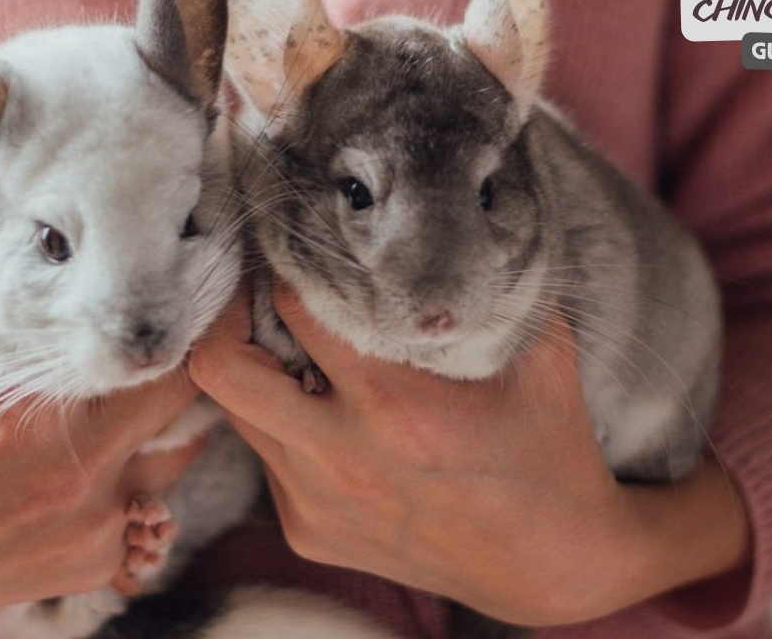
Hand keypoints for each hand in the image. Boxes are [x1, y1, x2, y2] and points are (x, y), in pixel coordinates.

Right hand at [0, 331, 204, 638]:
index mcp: (35, 425)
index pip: (160, 365)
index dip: (186, 327)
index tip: (190, 296)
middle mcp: (78, 482)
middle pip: (187, 412)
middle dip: (181, 374)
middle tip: (171, 343)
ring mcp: (91, 532)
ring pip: (173, 462)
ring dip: (159, 429)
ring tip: (130, 401)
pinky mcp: (91, 567)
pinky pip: (143, 510)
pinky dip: (131, 483)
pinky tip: (94, 464)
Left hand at [189, 285, 748, 625]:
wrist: (551, 565)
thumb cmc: (550, 445)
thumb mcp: (541, 350)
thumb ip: (495, 280)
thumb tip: (466, 205)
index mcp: (396, 407)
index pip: (293, 306)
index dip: (286, 262)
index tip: (294, 241)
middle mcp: (341, 458)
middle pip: (220, 367)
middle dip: (225, 317)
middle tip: (255, 293)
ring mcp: (317, 502)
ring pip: (237, 412)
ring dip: (257, 372)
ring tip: (297, 350)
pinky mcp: (308, 533)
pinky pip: (265, 457)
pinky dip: (282, 425)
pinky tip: (328, 414)